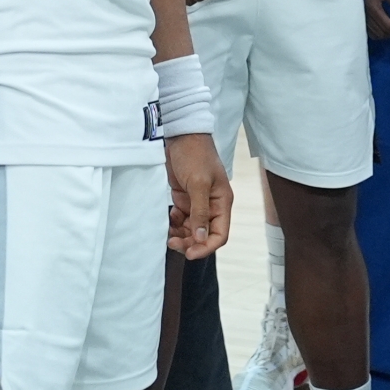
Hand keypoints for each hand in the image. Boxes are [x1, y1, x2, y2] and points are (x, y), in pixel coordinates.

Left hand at [164, 131, 230, 259]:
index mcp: (222, 203)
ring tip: (168, 235)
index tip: (189, 253)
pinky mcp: (184, 198)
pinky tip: (168, 221)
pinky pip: (181, 220)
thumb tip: (202, 238)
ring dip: (181, 235)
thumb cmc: (195, 155)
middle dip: (190, 243)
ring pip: (192, 230)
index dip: (206, 247)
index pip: (219, 235)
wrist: (180, 135)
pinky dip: (174, 224)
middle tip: (173, 244)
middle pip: (204, 235)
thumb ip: (200, 212)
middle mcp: (211, 205)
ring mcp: (197, 202)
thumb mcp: (199, 183)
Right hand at [359, 0, 389, 38]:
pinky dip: (381, 32)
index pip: (388, 26)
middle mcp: (366, 15)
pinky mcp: (361, 16)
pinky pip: (371, 31)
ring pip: (376, 34)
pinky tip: (387, 27)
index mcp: (373, 7)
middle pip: (382, 32)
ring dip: (388, 34)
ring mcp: (362, 16)